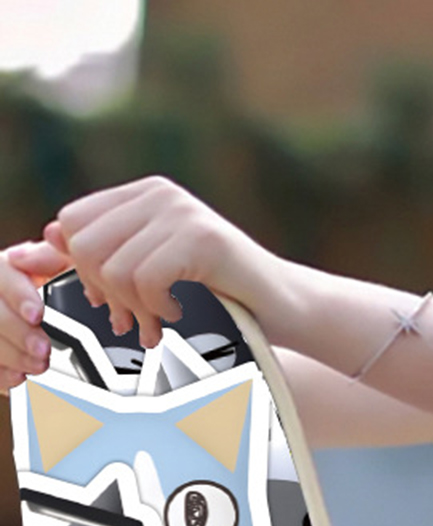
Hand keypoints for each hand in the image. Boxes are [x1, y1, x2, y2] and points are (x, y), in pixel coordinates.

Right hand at [0, 239, 69, 391]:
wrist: (36, 316)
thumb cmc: (46, 290)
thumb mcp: (57, 266)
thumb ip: (58, 253)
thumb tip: (55, 238)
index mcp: (3, 269)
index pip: (2, 274)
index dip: (18, 294)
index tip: (37, 314)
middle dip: (16, 333)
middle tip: (42, 350)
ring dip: (10, 355)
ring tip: (37, 366)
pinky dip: (0, 373)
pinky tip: (17, 378)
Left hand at [46, 176, 282, 351]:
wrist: (290, 310)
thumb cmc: (227, 298)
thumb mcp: (157, 274)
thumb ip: (105, 257)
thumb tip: (43, 241)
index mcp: (145, 195)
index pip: (73, 221)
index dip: (82, 269)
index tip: (113, 303)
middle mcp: (160, 194)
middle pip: (84, 243)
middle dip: (104, 293)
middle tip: (135, 321)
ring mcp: (181, 213)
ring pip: (111, 267)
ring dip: (134, 308)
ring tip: (160, 323)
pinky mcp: (201, 239)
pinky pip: (144, 279)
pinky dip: (158, 309)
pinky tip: (180, 315)